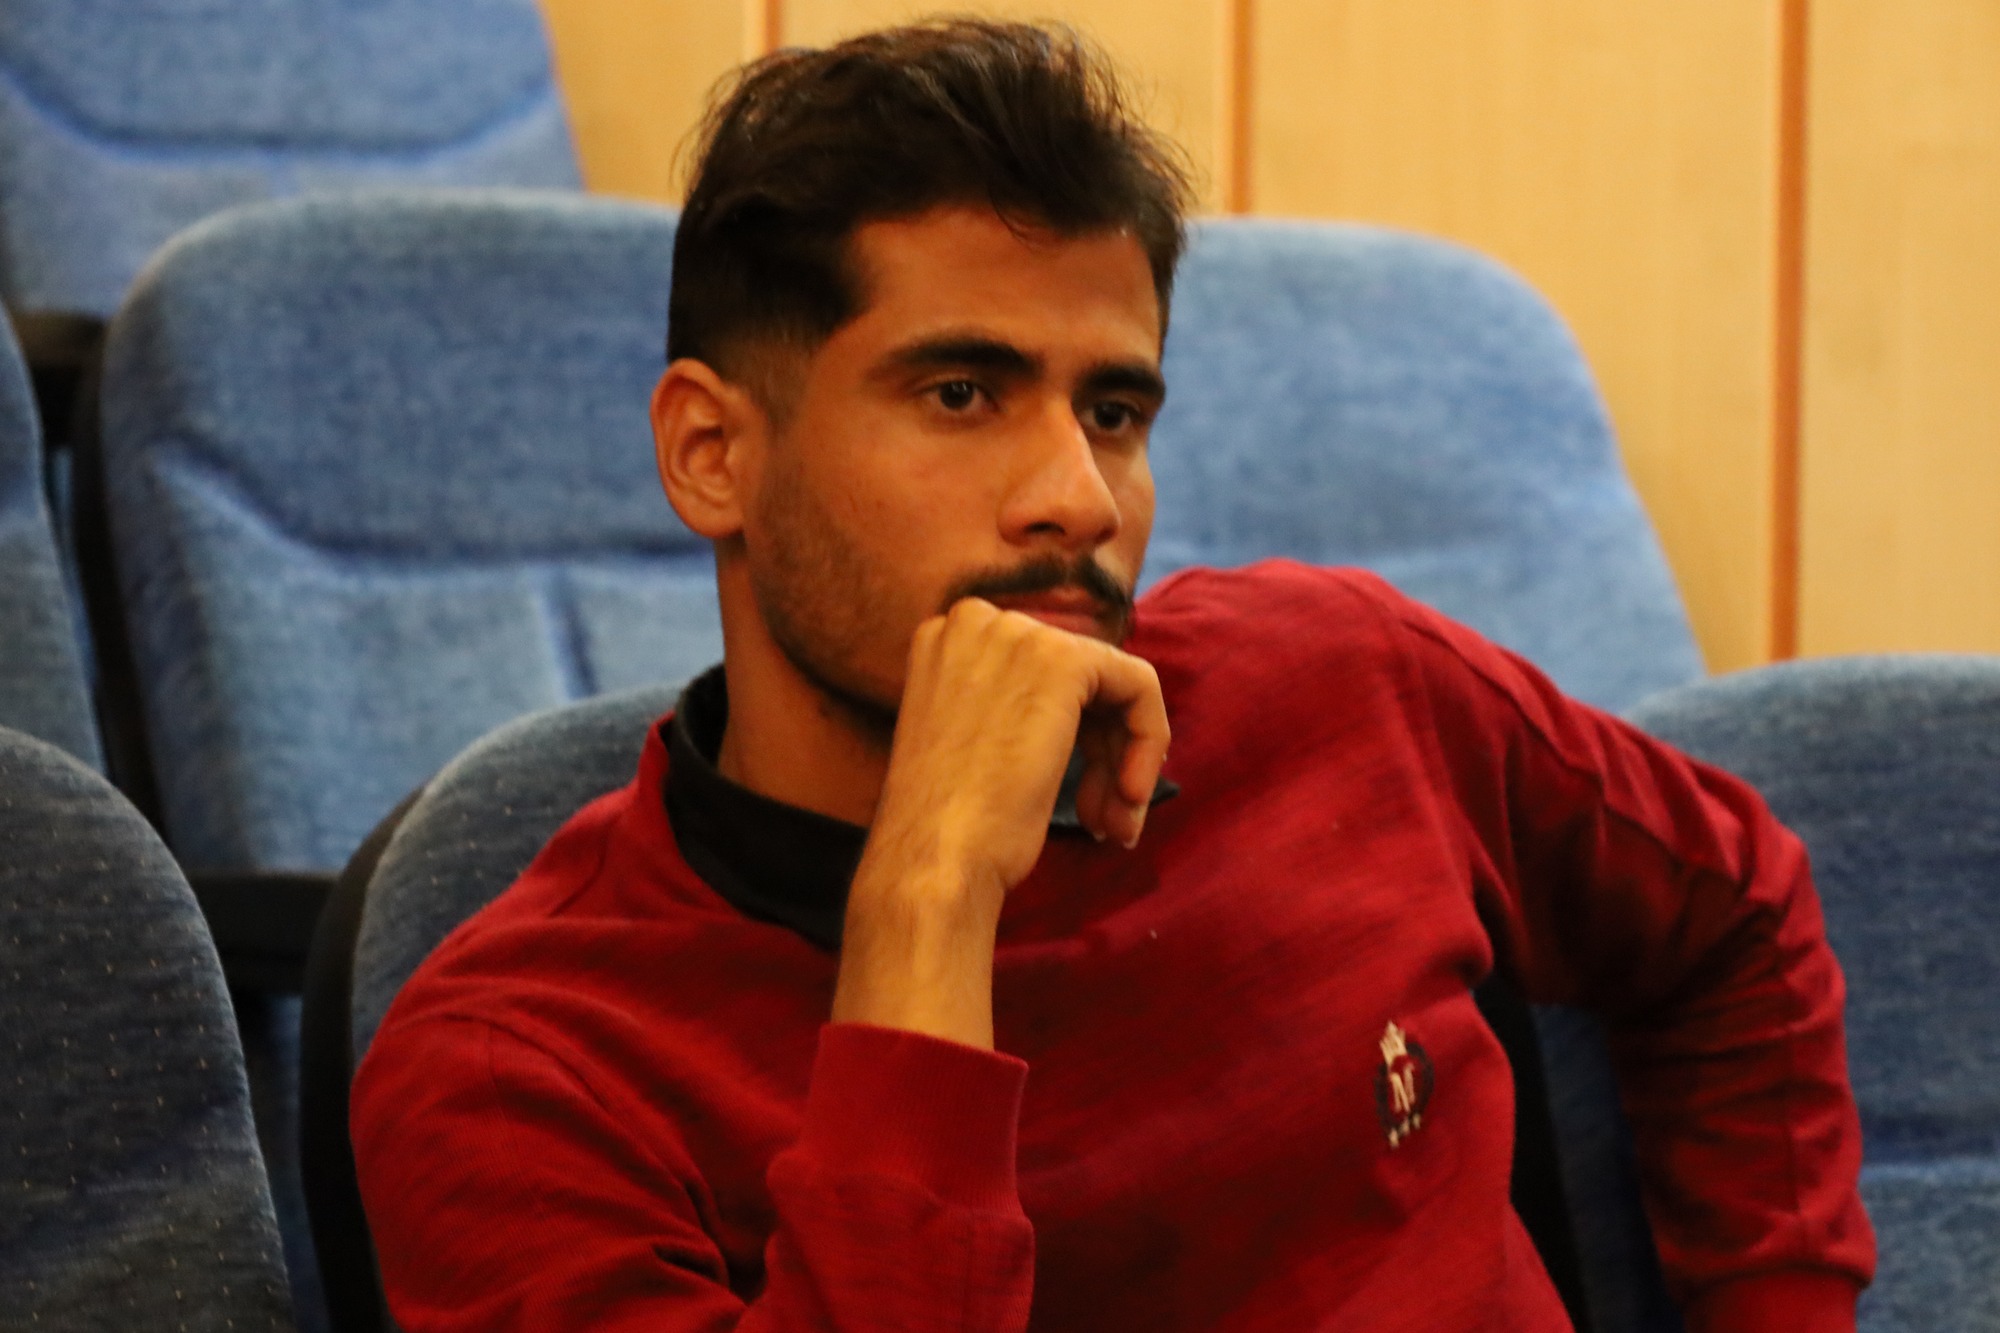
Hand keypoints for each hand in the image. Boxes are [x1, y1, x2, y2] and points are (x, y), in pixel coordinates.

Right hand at [832, 598, 1168, 1046]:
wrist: (934, 859)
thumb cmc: (947, 826)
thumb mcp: (972, 744)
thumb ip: (1014, 709)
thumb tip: (1086, 711)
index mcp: (945, 640)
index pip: (1039, 673)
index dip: (1072, 732)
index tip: (1079, 792)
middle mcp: (975, 622)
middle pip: (1078, 678)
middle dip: (1102, 752)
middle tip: (1104, 819)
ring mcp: (1017, 634)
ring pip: (1112, 685)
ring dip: (1122, 760)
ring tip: (1114, 825)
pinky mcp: (1062, 660)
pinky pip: (1138, 686)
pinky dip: (1147, 741)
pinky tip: (1127, 798)